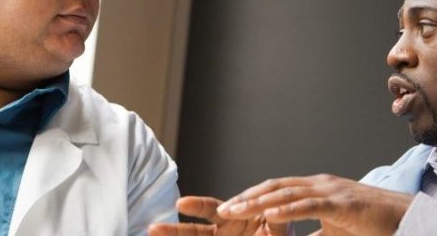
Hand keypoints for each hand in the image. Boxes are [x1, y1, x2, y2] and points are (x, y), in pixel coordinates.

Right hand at [148, 195, 289, 235]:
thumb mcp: (281, 231)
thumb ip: (275, 224)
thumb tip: (274, 212)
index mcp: (238, 217)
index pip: (214, 209)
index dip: (197, 207)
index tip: (182, 205)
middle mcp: (225, 230)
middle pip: (194, 230)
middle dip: (174, 229)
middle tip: (154, 228)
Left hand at [215, 174, 413, 235]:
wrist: (408, 220)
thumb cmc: (373, 226)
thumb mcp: (334, 232)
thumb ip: (311, 235)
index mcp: (316, 190)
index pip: (276, 190)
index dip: (251, 198)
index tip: (228, 209)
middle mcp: (320, 185)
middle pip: (274, 187)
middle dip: (246, 197)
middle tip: (221, 210)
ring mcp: (332, 191)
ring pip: (287, 192)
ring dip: (258, 202)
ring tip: (235, 210)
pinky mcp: (344, 204)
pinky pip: (310, 205)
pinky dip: (288, 209)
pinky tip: (269, 214)